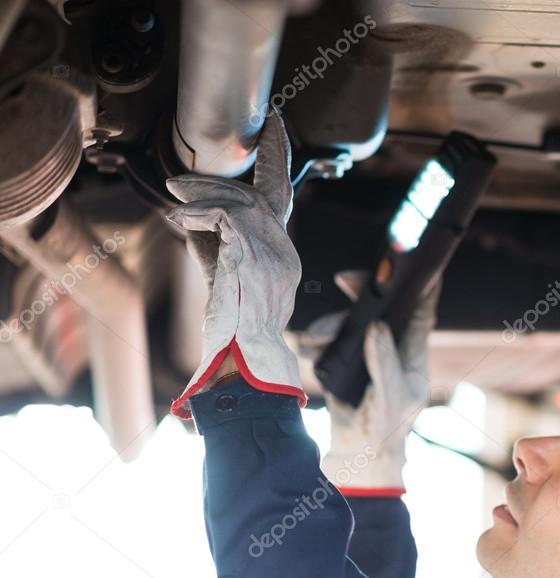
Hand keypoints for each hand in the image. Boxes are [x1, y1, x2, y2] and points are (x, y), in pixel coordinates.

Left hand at [165, 112, 305, 417]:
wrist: (246, 362)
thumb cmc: (235, 335)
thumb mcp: (230, 283)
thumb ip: (220, 248)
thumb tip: (195, 217)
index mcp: (284, 258)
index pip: (283, 201)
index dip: (279, 164)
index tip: (275, 134)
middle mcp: (285, 251)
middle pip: (270, 192)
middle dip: (254, 161)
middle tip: (233, 145)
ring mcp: (272, 254)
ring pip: (241, 200)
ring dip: (204, 192)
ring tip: (176, 192)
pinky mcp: (251, 257)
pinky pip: (224, 217)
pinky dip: (198, 212)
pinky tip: (180, 218)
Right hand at [321, 279, 440, 493]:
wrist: (358, 453)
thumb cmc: (386, 428)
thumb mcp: (391, 397)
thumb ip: (384, 363)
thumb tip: (376, 327)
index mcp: (412, 349)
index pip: (421, 307)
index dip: (418, 280)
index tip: (406, 258)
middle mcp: (391, 343)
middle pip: (380, 304)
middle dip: (361, 289)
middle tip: (343, 279)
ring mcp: (366, 350)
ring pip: (349, 321)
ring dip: (329, 324)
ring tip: (311, 340)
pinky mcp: (343, 359)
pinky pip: (328, 339)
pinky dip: (316, 342)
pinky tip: (307, 352)